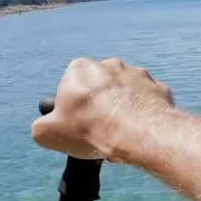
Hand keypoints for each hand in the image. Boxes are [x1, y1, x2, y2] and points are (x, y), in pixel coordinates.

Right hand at [32, 57, 174, 159]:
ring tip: (122, 136)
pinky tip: (141, 133)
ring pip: (125, 95)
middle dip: (99, 109)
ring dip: (122, 111)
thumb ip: (41, 127)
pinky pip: (148, 103)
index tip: (79, 128)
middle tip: (100, 133)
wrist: (139, 133)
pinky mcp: (159, 88)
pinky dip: (144, 116)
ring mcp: (138, 74)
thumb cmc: (90, 130)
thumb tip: (46, 128)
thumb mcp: (46, 134)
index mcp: (79, 69)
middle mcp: (110, 64)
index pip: (71, 89)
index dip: (73, 111)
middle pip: (100, 91)